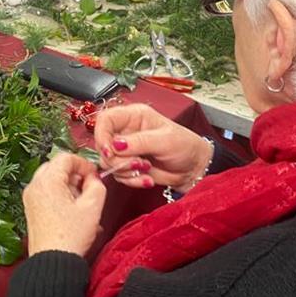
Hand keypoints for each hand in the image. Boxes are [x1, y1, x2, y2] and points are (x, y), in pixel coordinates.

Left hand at [23, 153, 106, 257]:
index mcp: (47, 181)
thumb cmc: (71, 236)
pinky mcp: (31, 209)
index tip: (94, 176)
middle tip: (88, 188)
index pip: (66, 157)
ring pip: (52, 180)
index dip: (84, 164)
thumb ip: (97, 185)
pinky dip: (60, 196)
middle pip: (56, 167)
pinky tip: (74, 213)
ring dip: (69, 186)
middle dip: (75, 174)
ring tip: (82, 204)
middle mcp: (34, 186)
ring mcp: (30, 198)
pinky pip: (47, 193)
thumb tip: (93, 178)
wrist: (53, 262)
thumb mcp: (93, 207)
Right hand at [93, 104, 212, 191]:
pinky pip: (118, 175)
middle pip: (103, 144)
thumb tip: (116, 144)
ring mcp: (126, 150)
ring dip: (125, 171)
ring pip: (108, 162)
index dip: (102, 135)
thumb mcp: (164, 140)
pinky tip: (147, 178)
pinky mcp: (127, 166)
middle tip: (138, 164)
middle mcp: (126, 131)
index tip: (110, 151)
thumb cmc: (184, 146)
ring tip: (146, 169)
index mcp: (134, 116)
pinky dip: (131, 180)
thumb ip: (139, 141)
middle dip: (118, 159)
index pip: (105, 119)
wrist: (193, 168)